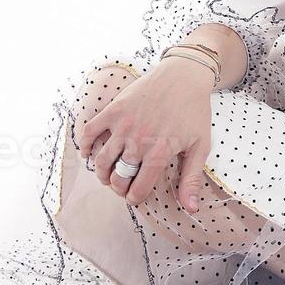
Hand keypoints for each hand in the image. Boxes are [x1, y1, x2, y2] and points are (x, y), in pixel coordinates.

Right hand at [77, 55, 213, 211]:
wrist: (184, 76)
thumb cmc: (194, 111)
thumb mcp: (200, 145)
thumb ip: (192, 178)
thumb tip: (191, 208)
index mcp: (159, 152)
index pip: (138, 188)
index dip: (135, 197)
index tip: (135, 196)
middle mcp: (138, 141)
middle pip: (118, 178)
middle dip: (119, 188)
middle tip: (123, 187)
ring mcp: (123, 125)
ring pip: (102, 160)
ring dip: (102, 173)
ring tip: (108, 175)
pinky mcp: (113, 110)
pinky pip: (90, 132)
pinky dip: (85, 146)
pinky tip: (89, 154)